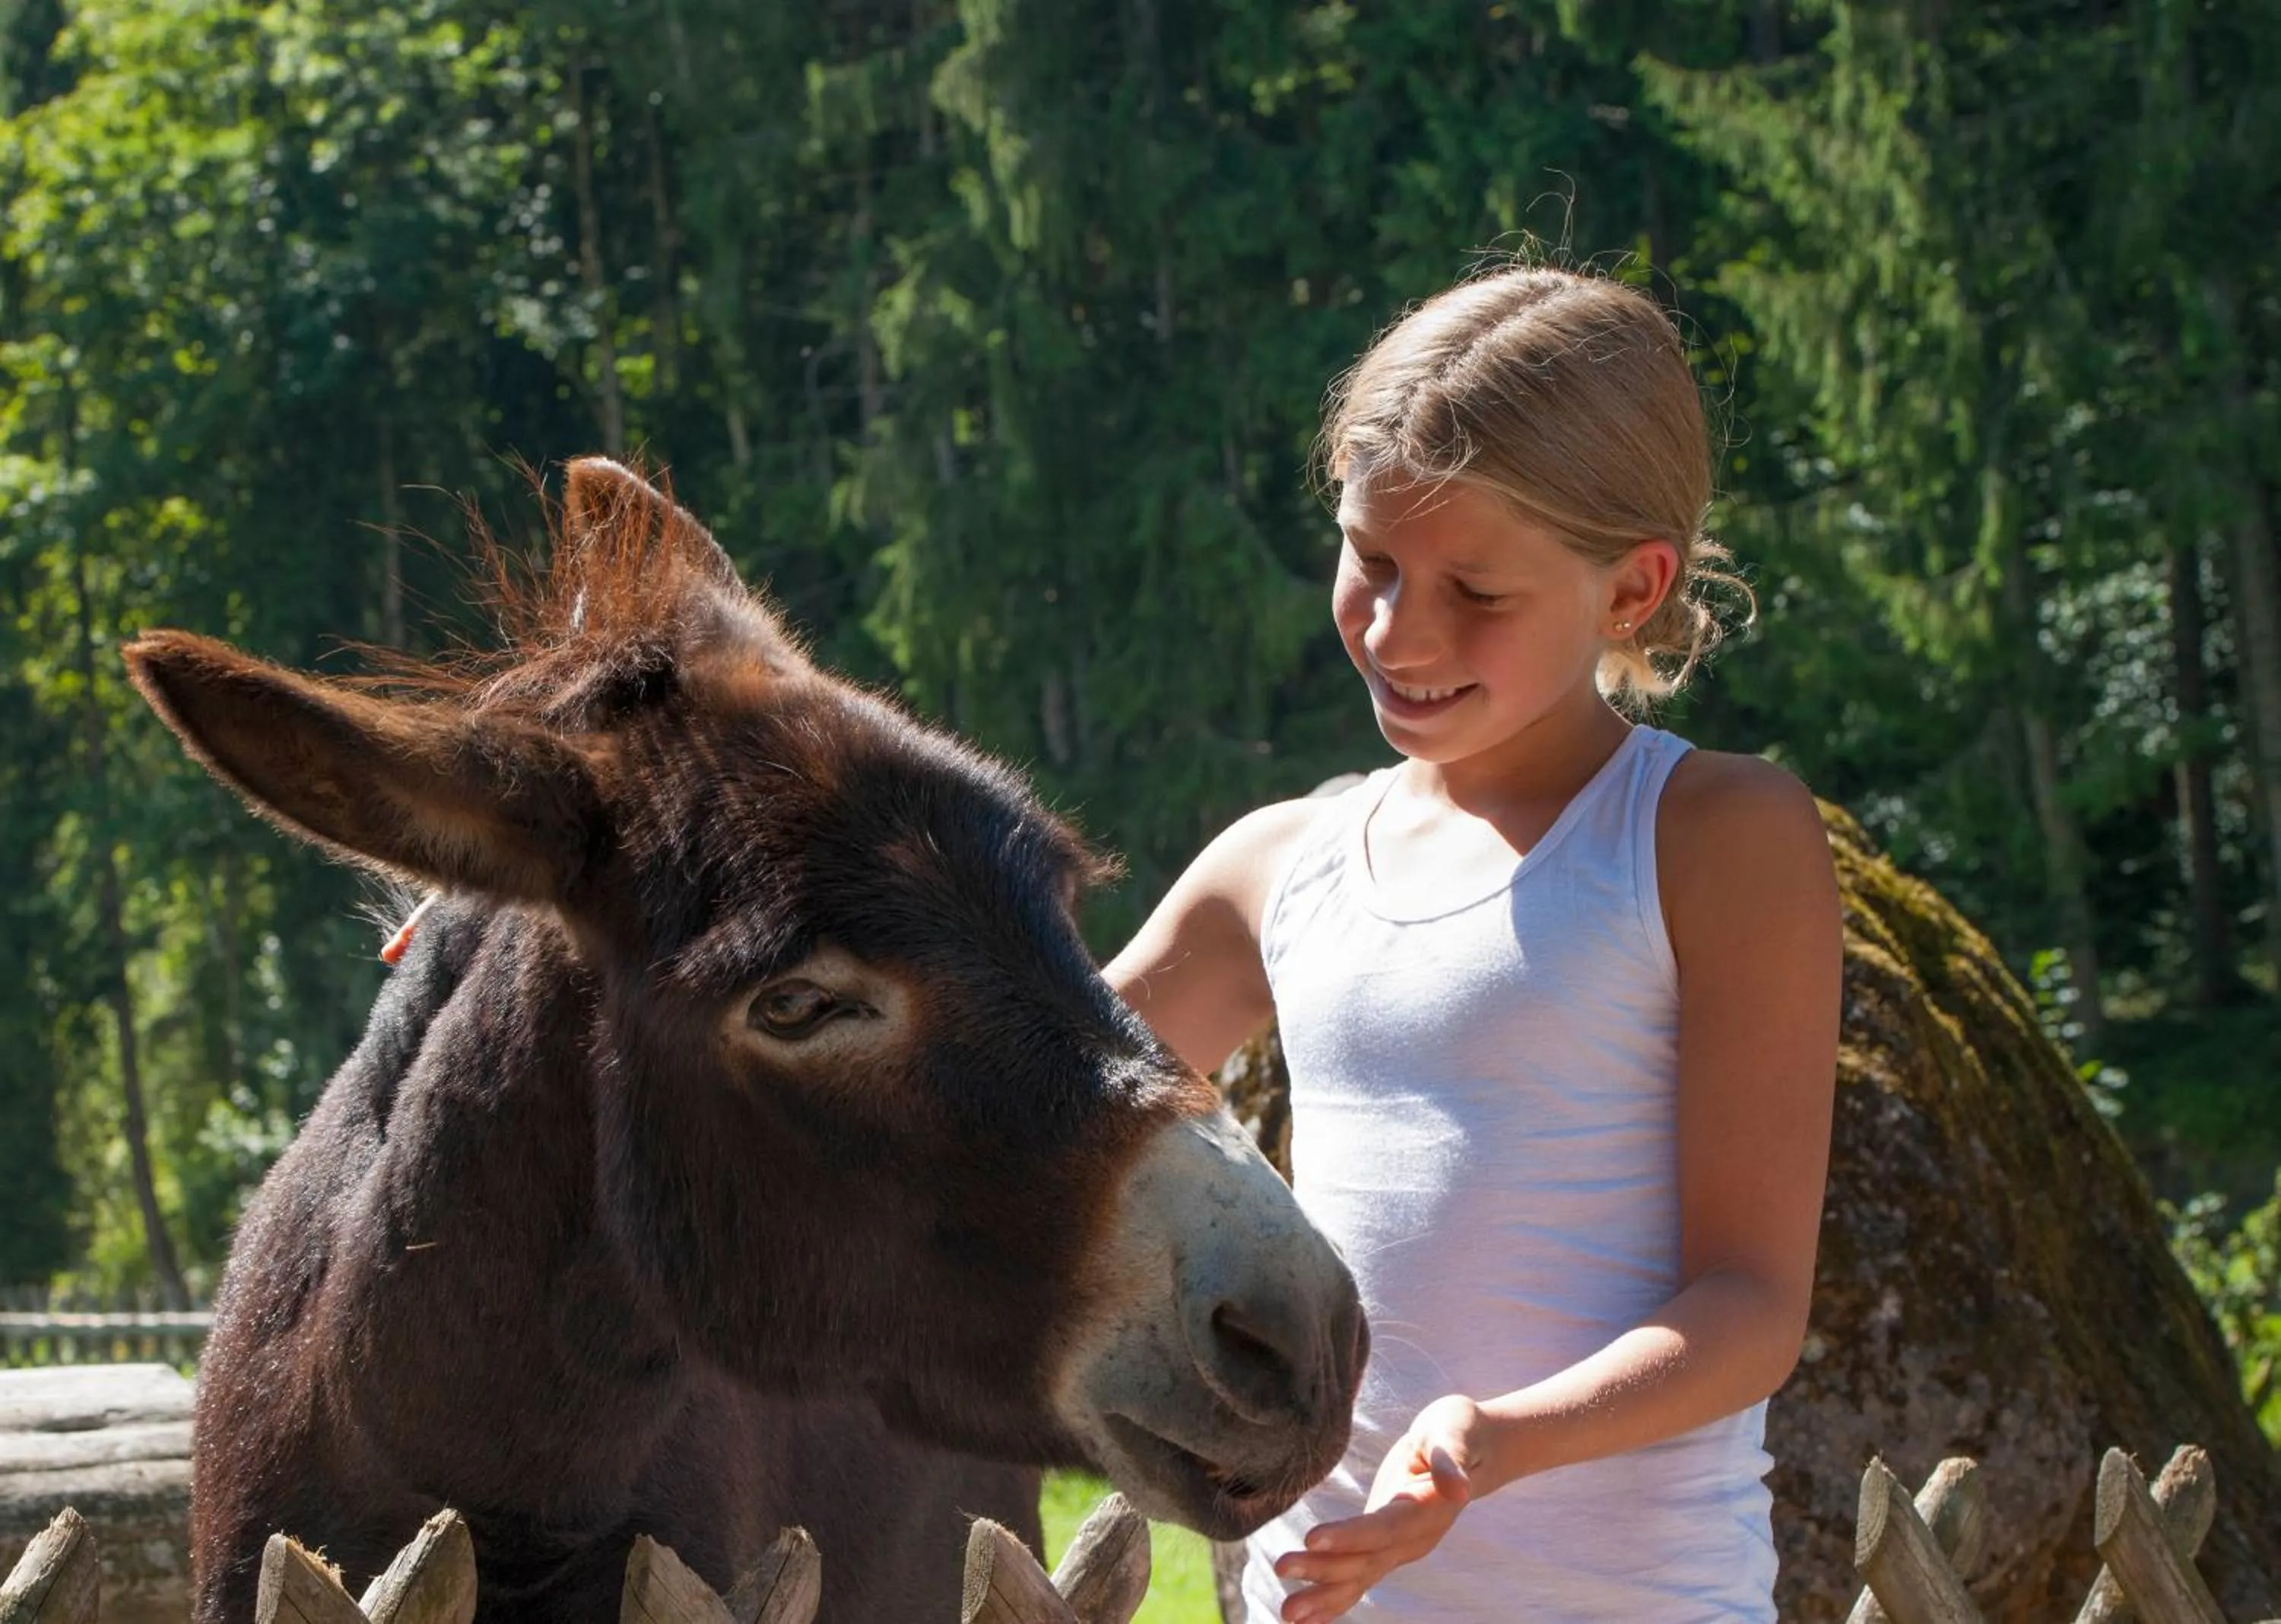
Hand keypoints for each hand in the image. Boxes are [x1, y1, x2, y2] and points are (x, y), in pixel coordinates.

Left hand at [1272, 1394, 1483, 1622]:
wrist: (1472, 1450)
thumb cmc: (1456, 1430)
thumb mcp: (1454, 1431)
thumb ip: (1451, 1458)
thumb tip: (1459, 1488)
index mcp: (1425, 1509)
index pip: (1384, 1528)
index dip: (1350, 1536)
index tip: (1312, 1539)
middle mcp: (1414, 1538)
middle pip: (1365, 1559)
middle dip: (1323, 1570)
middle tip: (1281, 1568)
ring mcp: (1401, 1548)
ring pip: (1360, 1577)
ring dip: (1323, 1597)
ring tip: (1287, 1612)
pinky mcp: (1387, 1548)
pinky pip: (1359, 1578)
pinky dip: (1332, 1600)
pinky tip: (1305, 1617)